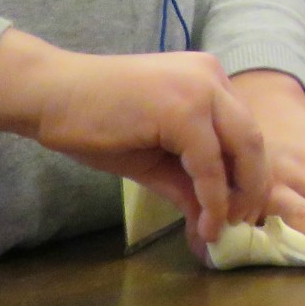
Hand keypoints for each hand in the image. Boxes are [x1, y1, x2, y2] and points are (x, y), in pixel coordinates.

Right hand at [0, 29, 267, 246]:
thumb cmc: (96, 122)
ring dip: (238, 196)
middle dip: (253, 187)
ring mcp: (201, 88)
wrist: (51, 96)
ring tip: (224, 229)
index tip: (240, 211)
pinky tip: (206, 224)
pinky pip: (209, 162)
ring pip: (241, 148)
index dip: (249, 174)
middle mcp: (213, 77)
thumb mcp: (154, 157)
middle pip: (253, 139)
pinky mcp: (183, 109)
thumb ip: (188, 182)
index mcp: (209, 80)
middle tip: (241, 224)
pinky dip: (213, 197)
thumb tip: (212, 222)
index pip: (244, 131)